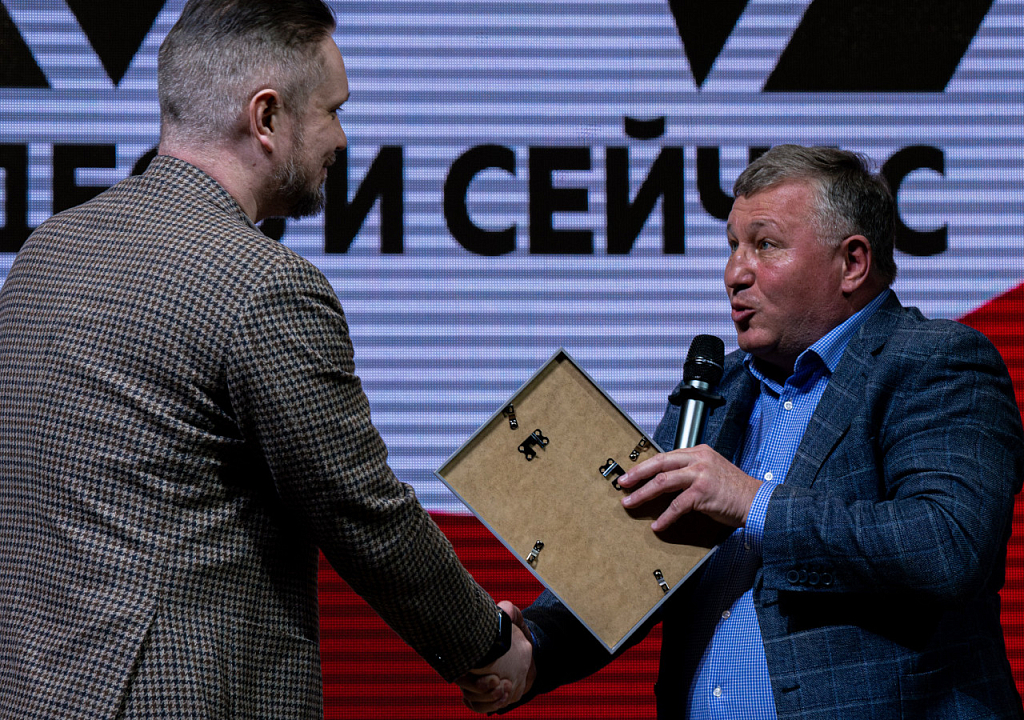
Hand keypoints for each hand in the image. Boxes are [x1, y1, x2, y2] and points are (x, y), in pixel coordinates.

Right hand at [456, 601, 535, 713]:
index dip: (470, 673)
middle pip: (465, 687)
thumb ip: (509, 611)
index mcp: (470, 651)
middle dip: (482, 689)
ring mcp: (475, 684)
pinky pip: (480, 707)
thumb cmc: (513, 632)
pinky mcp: (485, 695)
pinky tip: (504, 696)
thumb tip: (504, 609)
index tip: (491, 673)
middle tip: (498, 680)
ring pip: (473, 700)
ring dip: (490, 699)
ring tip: (506, 687)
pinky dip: (491, 705)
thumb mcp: (512, 620)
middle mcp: (468, 669)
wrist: (525, 650)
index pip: (459, 665)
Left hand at [618, 445, 761, 530]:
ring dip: (643, 494)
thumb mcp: (712, 470)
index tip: (632, 474)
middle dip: (637, 474)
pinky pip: (677, 505)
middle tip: (623, 483)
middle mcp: (698, 459)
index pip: (665, 456)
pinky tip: (658, 525)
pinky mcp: (703, 492)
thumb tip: (667, 479)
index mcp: (699, 452)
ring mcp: (700, 475)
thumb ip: (691, 470)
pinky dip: (665, 517)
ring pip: (663, 482)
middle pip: (659, 464)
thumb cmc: (735, 490)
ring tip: (631, 503)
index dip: (646, 466)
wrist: (757, 501)